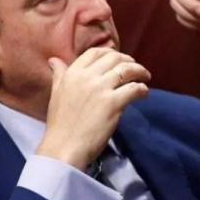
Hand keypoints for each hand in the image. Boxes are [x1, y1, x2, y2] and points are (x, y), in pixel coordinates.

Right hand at [36, 48, 150, 169]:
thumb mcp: (56, 94)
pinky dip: (143, 89)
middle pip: (115, 58)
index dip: (111, 52)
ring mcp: (101, 89)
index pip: (95, 52)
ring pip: (128, 70)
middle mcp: (87, 77)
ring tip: (145, 78)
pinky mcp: (113, 103)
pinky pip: (134, 89)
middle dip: (129, 61)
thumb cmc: (60, 124)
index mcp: (72, 74)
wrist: (64, 147)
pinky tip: (144, 94)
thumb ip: (59, 75)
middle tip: (136, 69)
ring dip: (141, 72)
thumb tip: (54, 60)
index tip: (120, 59)